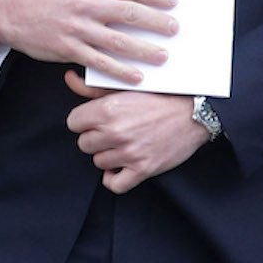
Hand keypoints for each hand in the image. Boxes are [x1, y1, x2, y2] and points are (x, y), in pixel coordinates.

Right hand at [0, 0, 178, 83]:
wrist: (15, 12)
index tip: (172, 1)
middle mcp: (87, 5)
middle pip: (130, 13)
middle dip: (156, 22)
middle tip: (174, 29)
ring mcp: (78, 28)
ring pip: (118, 41)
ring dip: (144, 50)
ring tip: (163, 56)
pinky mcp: (70, 49)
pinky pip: (100, 62)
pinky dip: (120, 71)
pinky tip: (137, 76)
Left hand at [64, 70, 209, 192]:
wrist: (194, 112)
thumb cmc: (160, 96)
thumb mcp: (125, 87)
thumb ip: (92, 87)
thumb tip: (68, 78)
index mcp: (108, 109)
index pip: (73, 122)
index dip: (84, 120)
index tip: (97, 119)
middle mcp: (115, 132)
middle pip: (84, 143)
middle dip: (97, 137)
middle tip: (114, 130)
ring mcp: (129, 153)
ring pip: (98, 162)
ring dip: (109, 154)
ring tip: (124, 143)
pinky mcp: (142, 169)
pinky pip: (114, 184)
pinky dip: (115, 177)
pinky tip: (123, 165)